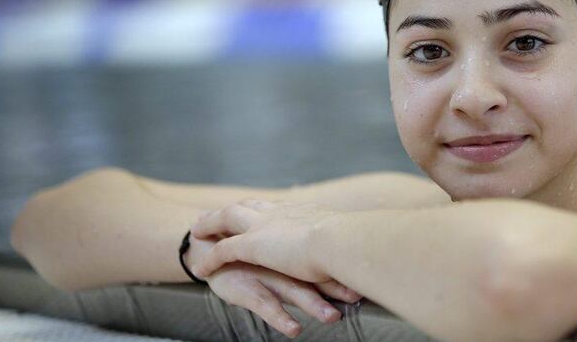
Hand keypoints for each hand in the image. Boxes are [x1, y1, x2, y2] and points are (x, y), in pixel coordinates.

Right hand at [187, 234, 360, 339]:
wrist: (206, 248)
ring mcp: (265, 274)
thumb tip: (338, 265)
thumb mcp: (277, 254)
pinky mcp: (247, 289)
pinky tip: (293, 329)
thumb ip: (303, 258)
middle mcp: (283, 262)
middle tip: (357, 297)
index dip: (345, 269)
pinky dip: (280, 318)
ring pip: (293, 290)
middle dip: (336, 287)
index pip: (323, 260)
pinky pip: (265, 306)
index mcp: (292, 251)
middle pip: (314, 274)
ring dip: (313, 304)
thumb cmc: (249, 254)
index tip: (370, 278)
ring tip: (332, 318)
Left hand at [189, 199, 341, 283]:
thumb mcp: (344, 236)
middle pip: (246, 205)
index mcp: (300, 212)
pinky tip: (200, 268)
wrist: (340, 241)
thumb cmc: (350, 241)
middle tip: (212, 214)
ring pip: (228, 218)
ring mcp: (264, 226)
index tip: (252, 208)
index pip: (273, 206)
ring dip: (211, 223)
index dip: (259, 208)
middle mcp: (279, 213)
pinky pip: (224, 250)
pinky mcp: (253, 245)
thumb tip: (352, 244)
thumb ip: (340, 240)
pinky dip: (211, 258)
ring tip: (196, 231)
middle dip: (229, 209)